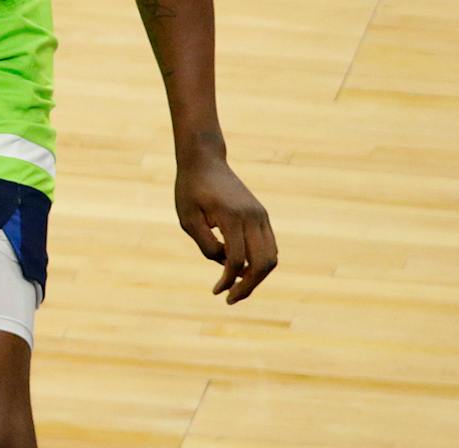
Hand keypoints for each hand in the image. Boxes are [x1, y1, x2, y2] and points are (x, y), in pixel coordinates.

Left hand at [175, 151, 277, 303]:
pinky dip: (259, 263)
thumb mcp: (187, 218)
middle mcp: (252, 217)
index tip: (216, 291)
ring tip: (237, 288)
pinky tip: (241, 270)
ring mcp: (261, 216)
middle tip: (231, 298)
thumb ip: (206, 244)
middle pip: (263, 263)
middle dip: (249, 286)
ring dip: (257, 277)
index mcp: (232, 217)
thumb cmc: (191, 189)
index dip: (228, 280)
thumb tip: (225, 266)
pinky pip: (269, 247)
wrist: (205, 161)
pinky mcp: (262, 216)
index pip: (237, 260)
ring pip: (271, 257)